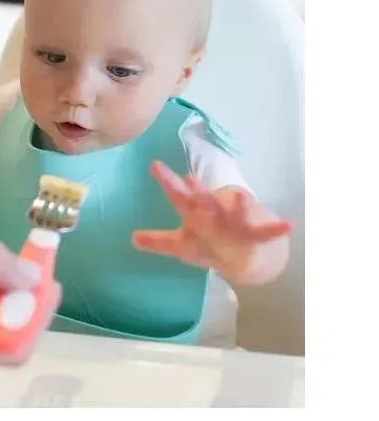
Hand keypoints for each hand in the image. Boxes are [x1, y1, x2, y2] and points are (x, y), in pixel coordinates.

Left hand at [132, 161, 291, 283]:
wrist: (240, 255)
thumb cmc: (208, 242)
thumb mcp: (181, 244)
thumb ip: (158, 241)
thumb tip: (132, 239)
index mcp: (194, 213)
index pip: (177, 195)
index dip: (167, 181)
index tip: (155, 165)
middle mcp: (213, 213)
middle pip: (205, 200)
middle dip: (199, 191)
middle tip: (190, 179)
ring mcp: (234, 222)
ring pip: (235, 212)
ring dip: (239, 204)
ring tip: (244, 197)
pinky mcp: (252, 235)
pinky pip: (265, 233)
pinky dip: (275, 229)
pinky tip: (288, 224)